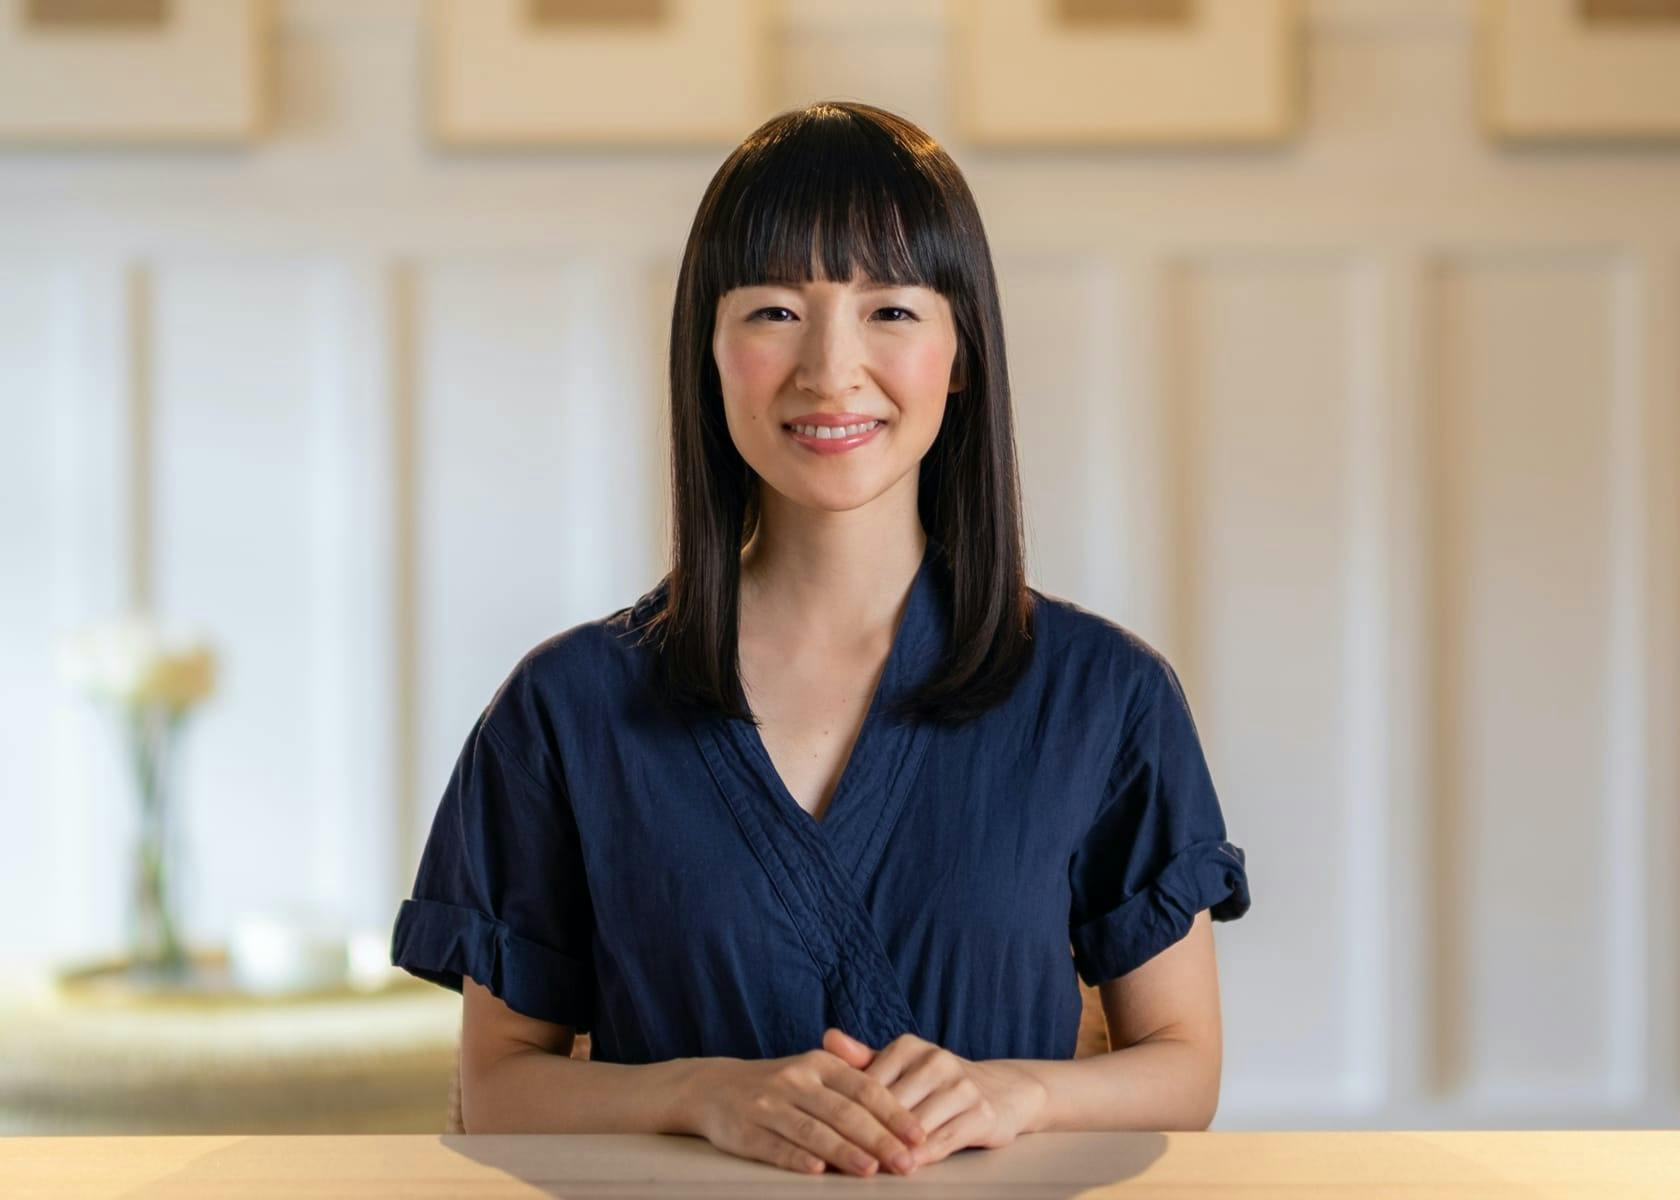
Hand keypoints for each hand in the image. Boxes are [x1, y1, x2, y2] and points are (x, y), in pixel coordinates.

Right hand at [687, 1047, 927, 1176]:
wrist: (714, 1087)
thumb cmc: (781, 1083)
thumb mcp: (814, 1069)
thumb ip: (854, 1081)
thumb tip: (903, 1109)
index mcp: (819, 1063)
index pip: (865, 1087)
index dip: (894, 1112)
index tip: (919, 1136)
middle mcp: (795, 1080)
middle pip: (844, 1112)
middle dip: (879, 1139)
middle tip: (906, 1163)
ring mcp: (769, 1106)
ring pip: (813, 1131)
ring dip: (844, 1152)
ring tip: (871, 1170)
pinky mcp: (746, 1132)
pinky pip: (776, 1147)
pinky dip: (797, 1159)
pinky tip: (818, 1172)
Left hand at [824, 1028, 1046, 1169]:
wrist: (1001, 1090)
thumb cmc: (937, 1083)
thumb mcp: (900, 1066)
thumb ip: (863, 1058)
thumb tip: (828, 1038)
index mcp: (910, 1046)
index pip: (869, 1084)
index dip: (846, 1112)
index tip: (823, 1134)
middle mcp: (937, 1060)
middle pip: (890, 1106)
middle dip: (866, 1134)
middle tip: (840, 1157)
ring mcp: (962, 1086)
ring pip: (915, 1126)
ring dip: (892, 1149)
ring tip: (869, 1167)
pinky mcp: (981, 1113)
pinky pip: (944, 1140)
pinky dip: (923, 1156)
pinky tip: (907, 1167)